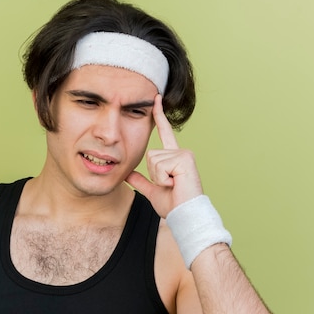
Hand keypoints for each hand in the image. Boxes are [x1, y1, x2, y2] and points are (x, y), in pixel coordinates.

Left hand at [125, 94, 202, 217]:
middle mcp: (180, 152)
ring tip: (172, 185)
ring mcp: (183, 154)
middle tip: (168, 185)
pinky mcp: (185, 159)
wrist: (185, 215)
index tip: (156, 98)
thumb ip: (141, 181)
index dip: (159, 115)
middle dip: (153, 173)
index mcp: (173, 158)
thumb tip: (128, 174)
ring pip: (153, 159)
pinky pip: (160, 165)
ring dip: (158, 177)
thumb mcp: (152, 191)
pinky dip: (163, 178)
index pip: (164, 132)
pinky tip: (175, 184)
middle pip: (150, 154)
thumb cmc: (173, 205)